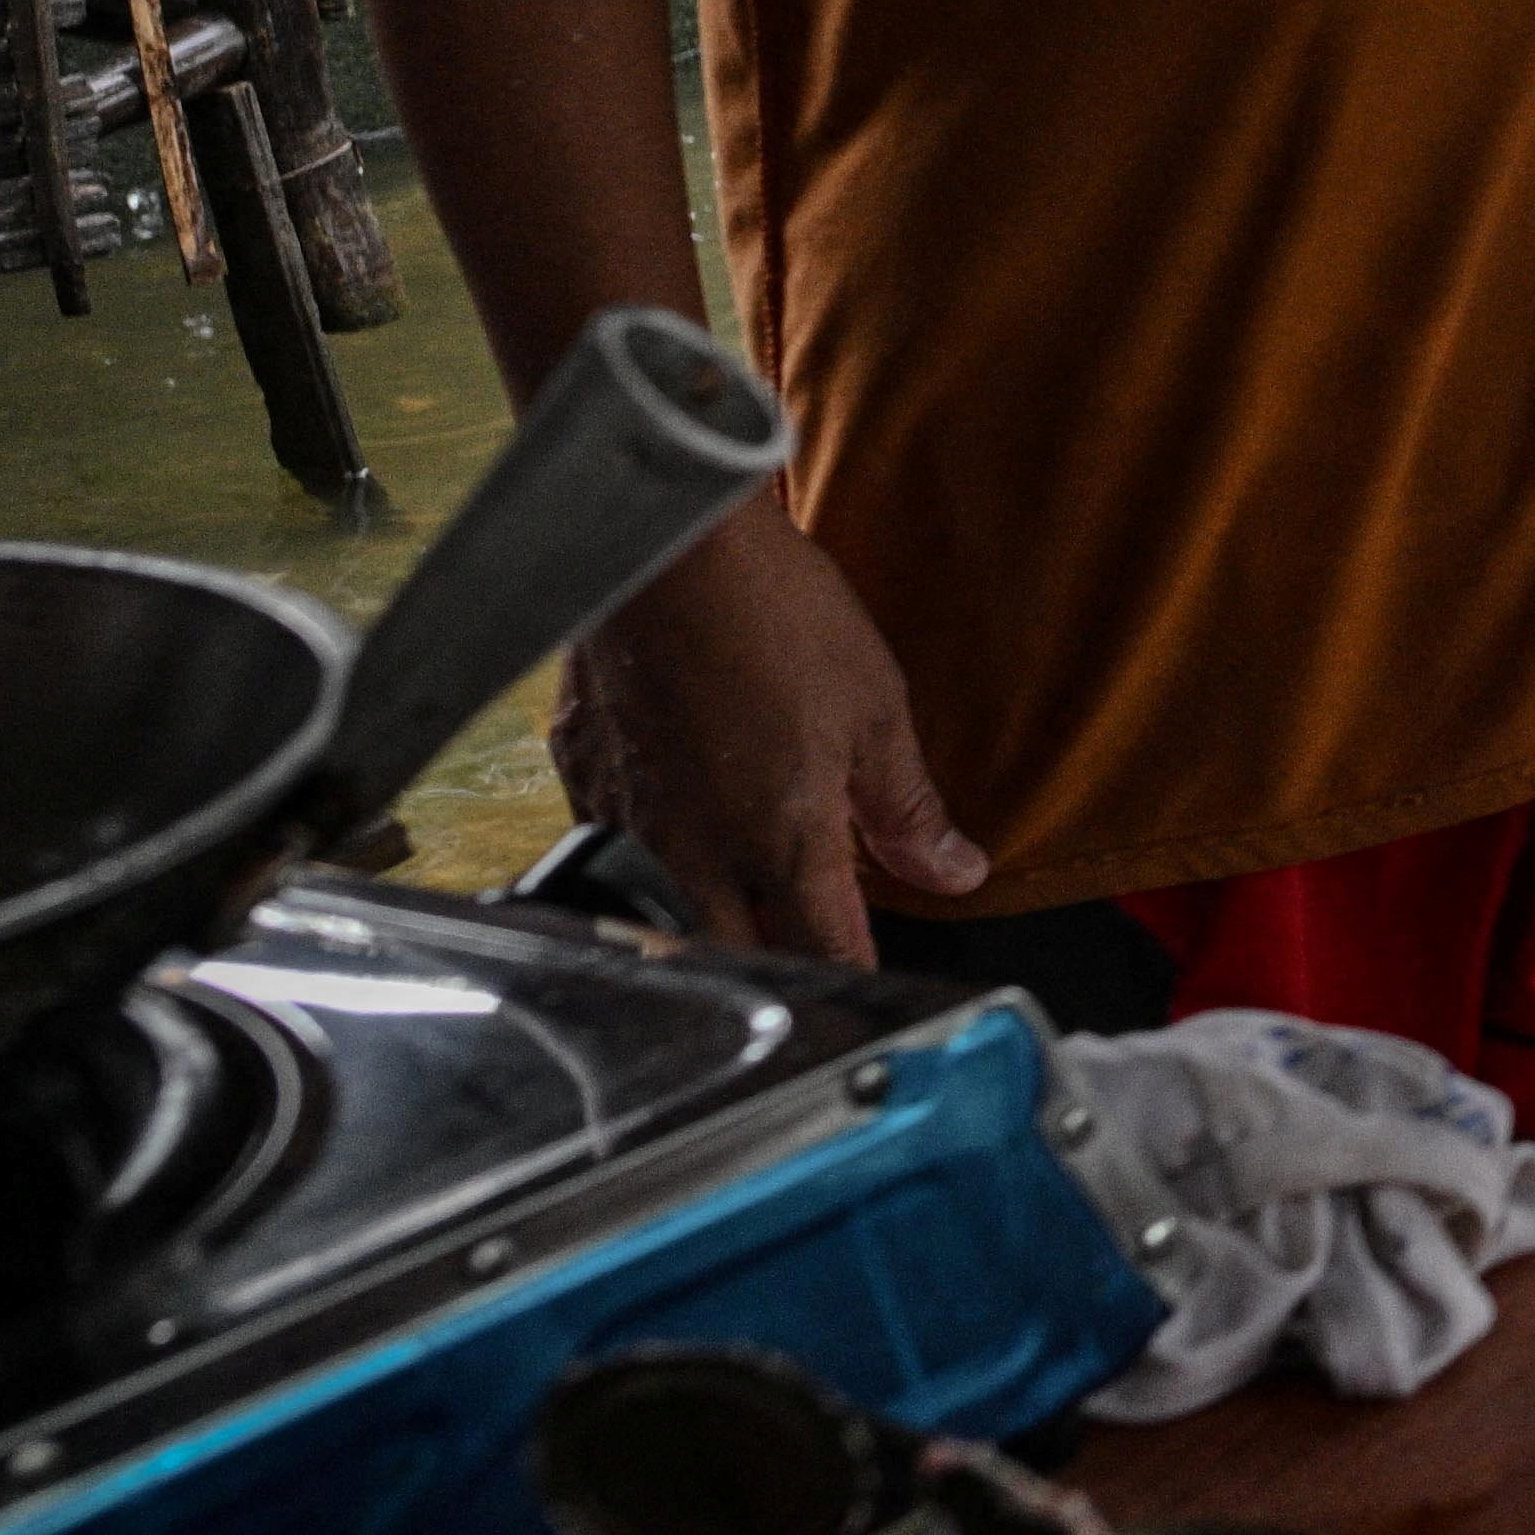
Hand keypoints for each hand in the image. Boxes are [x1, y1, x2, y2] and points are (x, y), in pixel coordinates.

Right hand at [556, 501, 980, 966]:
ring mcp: (627, 814)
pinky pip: (612, 845)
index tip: (870, 987)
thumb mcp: (876, 711)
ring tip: (745, 896)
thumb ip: (907, 807)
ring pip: (663, 911)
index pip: (823, 947)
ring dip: (707, 919)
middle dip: (775, 962)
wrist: (665, 547)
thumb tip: (954, 871)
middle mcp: (694, 849)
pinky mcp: (581, 770)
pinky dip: (649, 856)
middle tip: (809, 945)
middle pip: (734, 950)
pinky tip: (674, 824)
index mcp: (779, 839)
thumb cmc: (775, 617)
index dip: (853, 974)